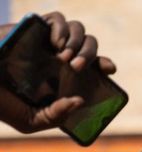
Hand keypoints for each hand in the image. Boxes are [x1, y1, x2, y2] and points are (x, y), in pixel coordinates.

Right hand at [0, 12, 116, 132]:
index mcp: (63, 76)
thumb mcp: (31, 120)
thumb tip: (80, 102)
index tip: (109, 69)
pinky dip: (62, 28)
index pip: (92, 66)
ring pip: (77, 29)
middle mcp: (58, 56)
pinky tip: (56, 44)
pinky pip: (57, 18)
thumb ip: (55, 116)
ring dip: (78, 41)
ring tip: (64, 57)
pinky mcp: (34, 29)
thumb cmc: (2, 102)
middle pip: (89, 44)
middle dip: (90, 54)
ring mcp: (47, 41)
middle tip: (77, 67)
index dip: (104, 64)